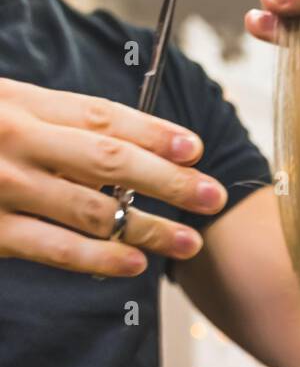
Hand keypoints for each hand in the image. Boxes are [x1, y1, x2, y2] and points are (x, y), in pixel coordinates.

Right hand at [0, 78, 228, 277]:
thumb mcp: (0, 113)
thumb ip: (48, 127)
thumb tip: (118, 149)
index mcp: (21, 104)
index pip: (100, 116)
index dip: (154, 134)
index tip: (194, 149)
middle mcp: (17, 141)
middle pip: (109, 160)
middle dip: (169, 180)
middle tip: (212, 197)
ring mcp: (4, 187)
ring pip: (93, 210)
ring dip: (150, 228)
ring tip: (189, 242)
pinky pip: (57, 249)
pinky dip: (101, 257)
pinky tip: (137, 263)